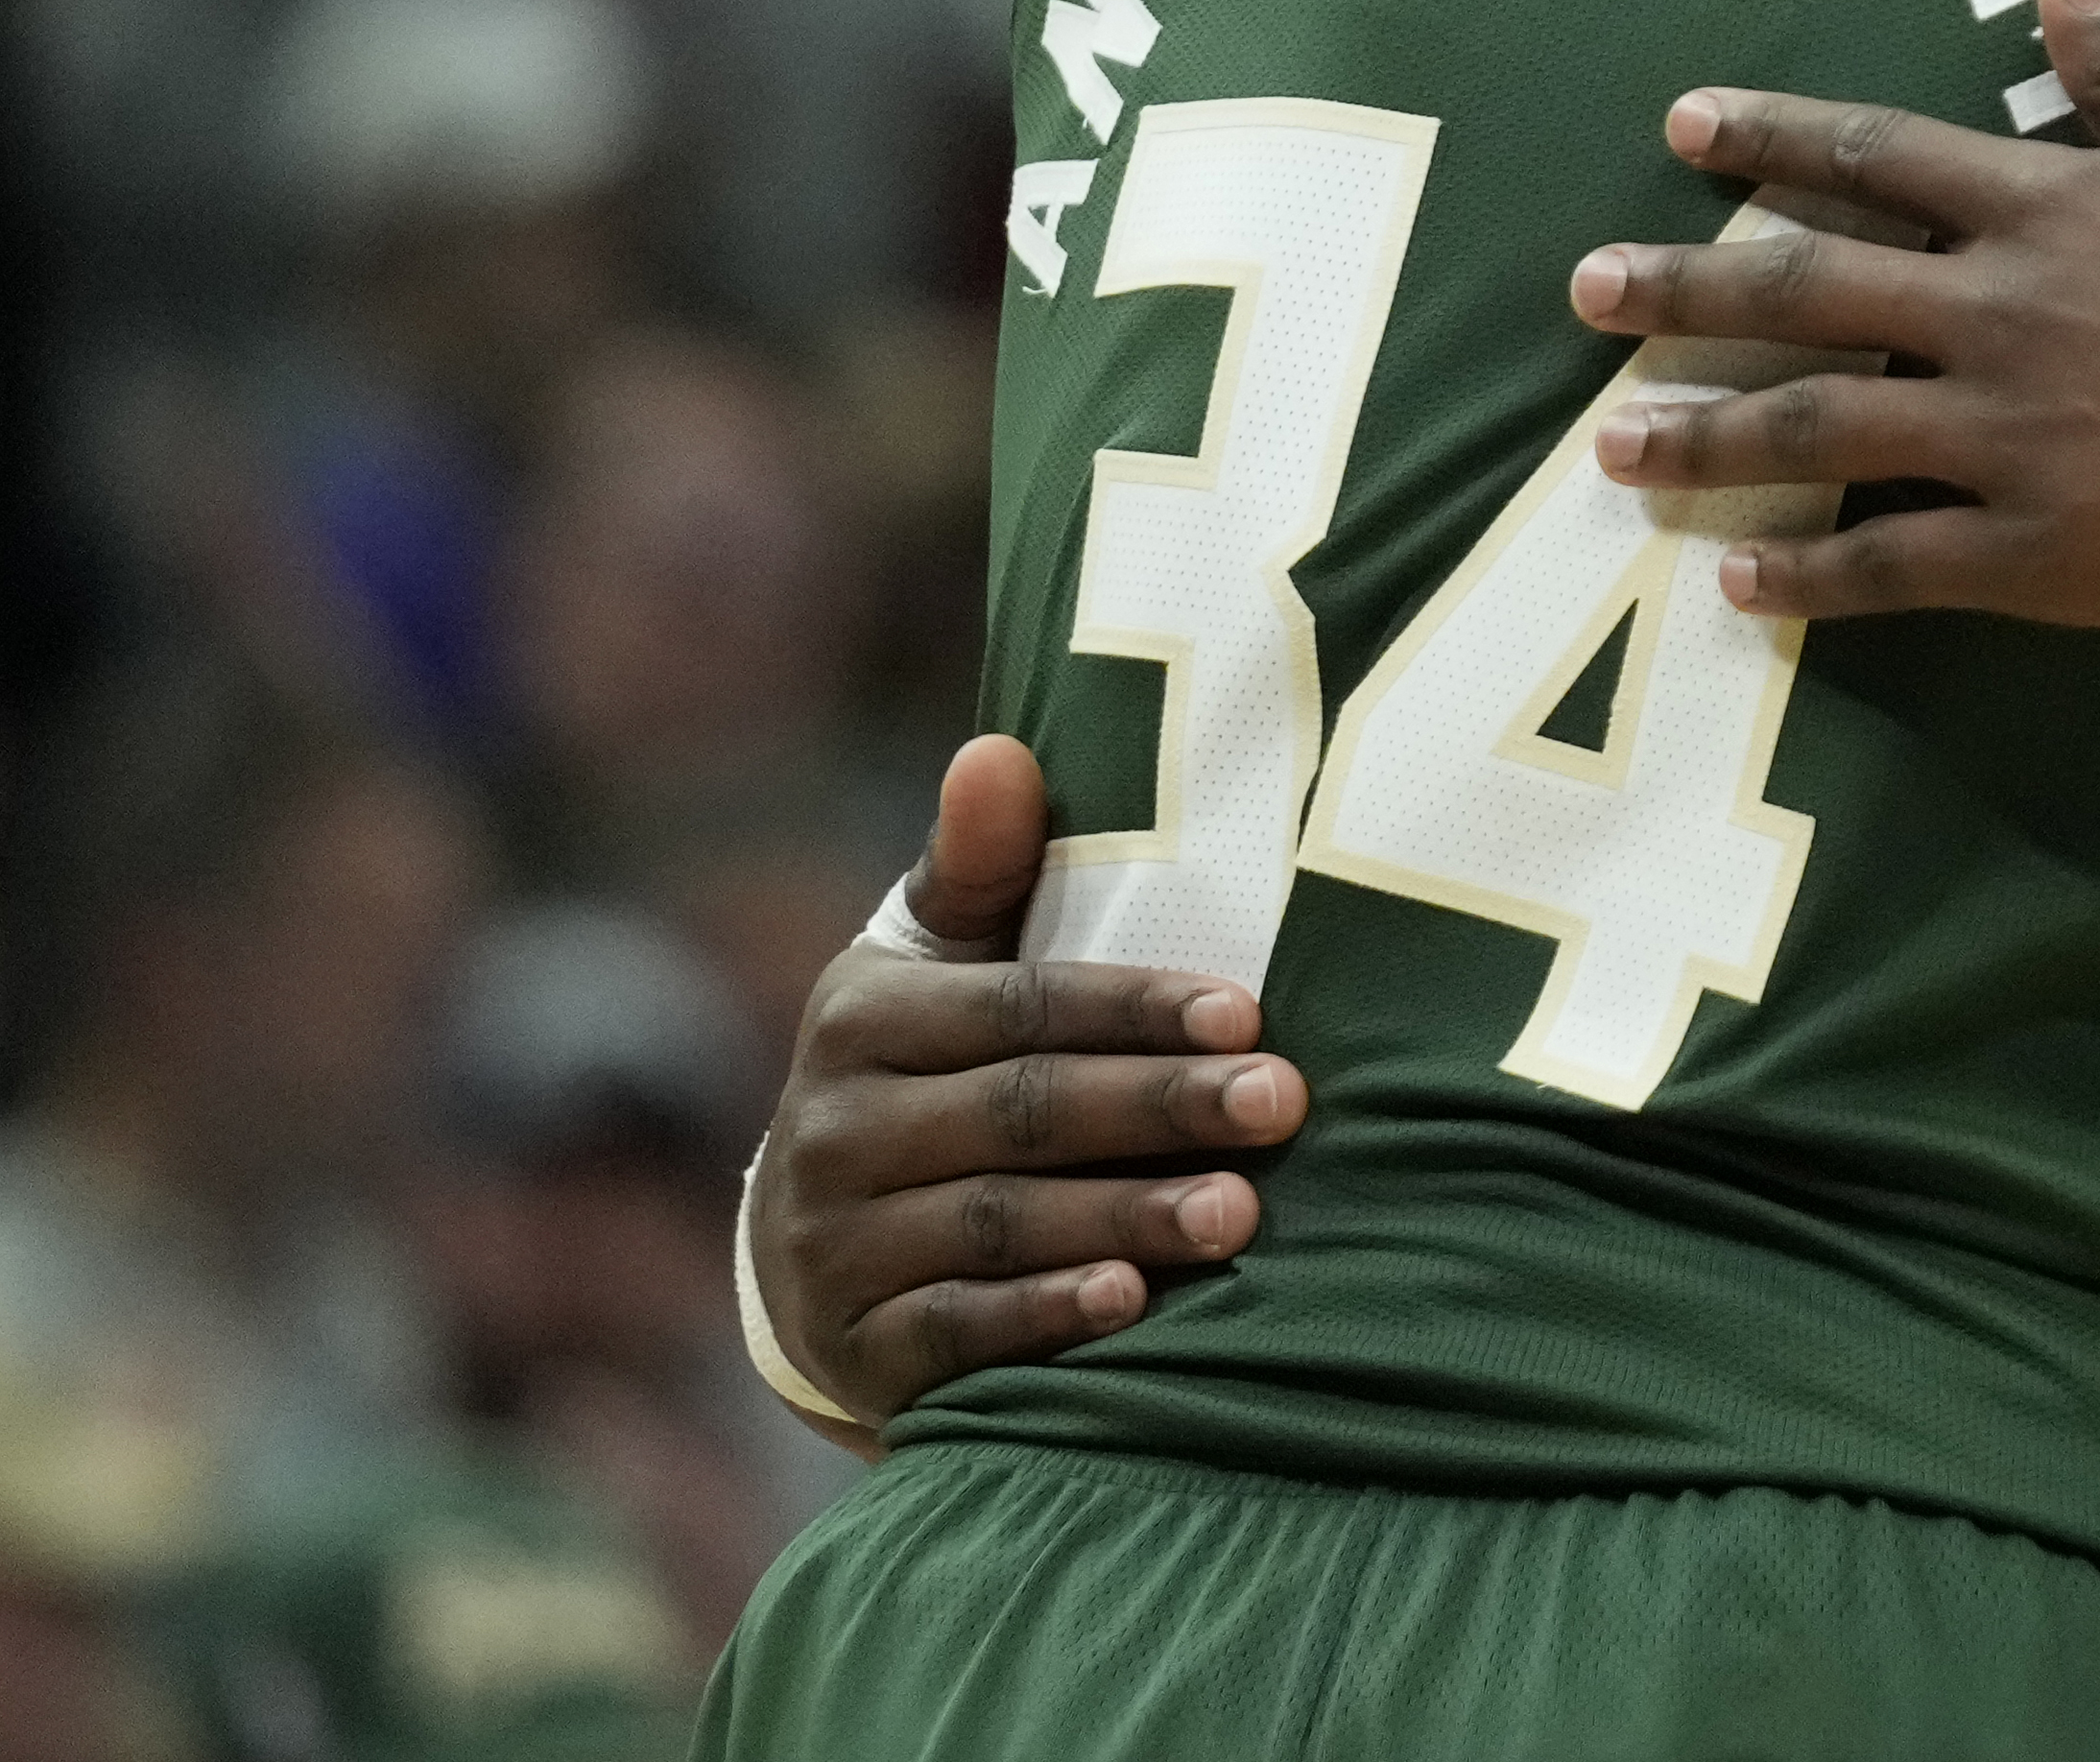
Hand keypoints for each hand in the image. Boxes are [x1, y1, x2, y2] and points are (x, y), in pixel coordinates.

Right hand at [742, 736, 1307, 1450]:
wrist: (818, 1252)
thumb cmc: (930, 1072)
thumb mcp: (938, 965)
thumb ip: (979, 868)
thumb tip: (998, 751)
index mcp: (863, 1018)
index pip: (1017, 1006)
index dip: (1135, 1009)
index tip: (1250, 1011)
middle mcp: (833, 1131)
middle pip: (1020, 1113)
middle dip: (1159, 1108)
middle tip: (1282, 1104)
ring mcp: (836, 1247)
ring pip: (998, 1224)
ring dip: (1125, 1217)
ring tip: (1241, 1210)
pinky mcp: (859, 1347)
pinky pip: (956, 1331)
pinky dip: (1044, 1317)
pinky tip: (1133, 1303)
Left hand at [1575, 0, 2099, 625]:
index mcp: (2051, 209)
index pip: (1877, 159)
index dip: (1773, 138)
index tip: (1682, 127)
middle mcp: (2002, 314)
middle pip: (1808, 292)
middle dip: (1684, 289)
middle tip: (1583, 294)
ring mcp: (2011, 438)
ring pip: (1820, 431)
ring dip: (1706, 438)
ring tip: (1610, 449)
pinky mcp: (2042, 552)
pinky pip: (1896, 565)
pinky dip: (1810, 574)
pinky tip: (1739, 580)